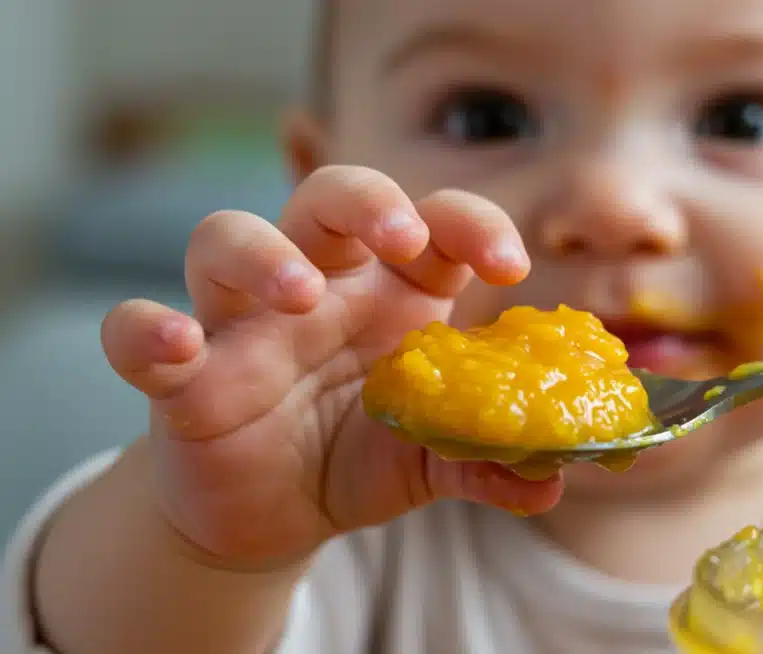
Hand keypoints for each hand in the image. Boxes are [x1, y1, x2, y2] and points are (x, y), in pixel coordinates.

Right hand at [101, 166, 562, 566]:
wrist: (274, 515)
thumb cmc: (357, 457)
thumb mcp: (428, 464)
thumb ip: (484, 467)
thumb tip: (550, 485)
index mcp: (392, 294)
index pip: (434, 225)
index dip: (472, 224)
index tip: (510, 265)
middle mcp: (318, 289)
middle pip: (329, 196)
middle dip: (367, 200)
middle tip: (402, 237)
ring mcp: (242, 324)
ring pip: (226, 238)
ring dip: (262, 253)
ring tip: (300, 293)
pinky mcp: (180, 376)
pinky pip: (139, 332)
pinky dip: (145, 331)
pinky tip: (176, 348)